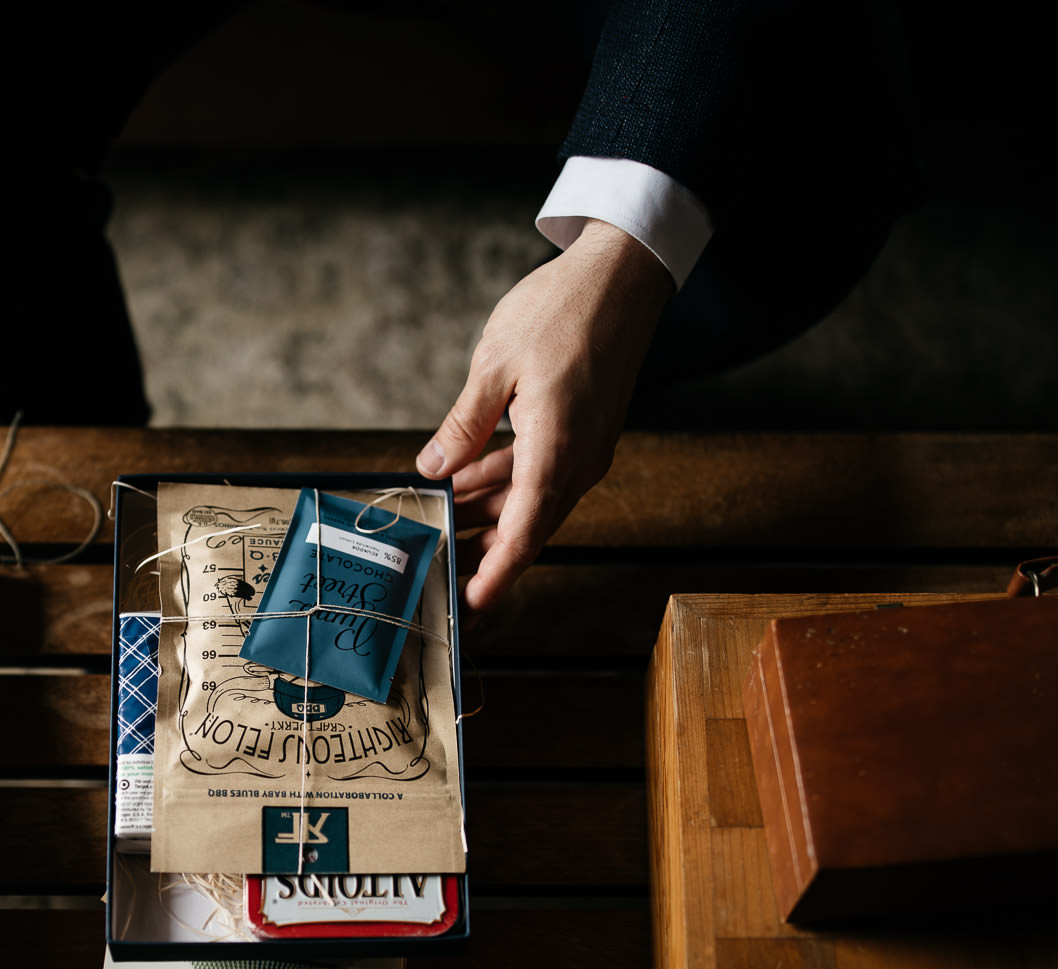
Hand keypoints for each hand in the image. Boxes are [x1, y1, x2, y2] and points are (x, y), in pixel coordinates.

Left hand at [416, 220, 672, 618]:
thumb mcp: (494, 365)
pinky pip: (541, 473)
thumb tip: (434, 470)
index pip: (524, 532)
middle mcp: (579, 459)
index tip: (471, 605)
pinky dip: (505, 483)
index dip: (496, 575)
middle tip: (440, 575)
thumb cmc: (563, 309)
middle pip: (528, 527)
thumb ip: (462, 426)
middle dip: (484, 555)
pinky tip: (467, 481)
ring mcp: (586, 447)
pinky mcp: (584, 432)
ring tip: (442, 526)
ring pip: (532, 501)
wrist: (623, 274)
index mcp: (558, 448)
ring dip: (490, 516)